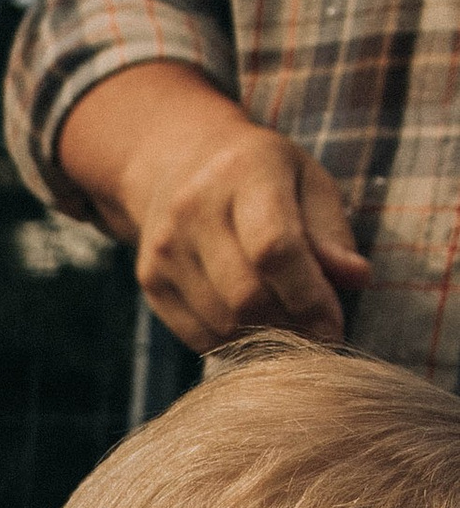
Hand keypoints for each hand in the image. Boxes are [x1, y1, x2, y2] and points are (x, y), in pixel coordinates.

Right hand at [54, 67, 368, 350]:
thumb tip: (357, 278)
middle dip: (290, 327)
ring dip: (265, 340)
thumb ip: (331, 232)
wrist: (178, 164)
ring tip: (292, 330)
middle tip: (319, 336)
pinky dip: (234, 343)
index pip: (273, 248)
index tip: (334, 328)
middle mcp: (193, 208)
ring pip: (222, 324)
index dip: (308, 297)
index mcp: (243, 173)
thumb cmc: (263, 176)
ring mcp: (165, 248)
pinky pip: (198, 336)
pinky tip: (255, 326)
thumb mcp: (307, 182)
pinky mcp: (150, 280)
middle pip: (245, 296)